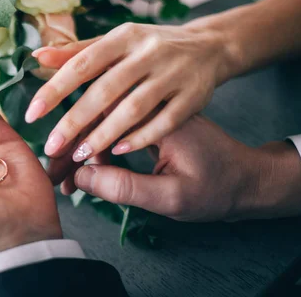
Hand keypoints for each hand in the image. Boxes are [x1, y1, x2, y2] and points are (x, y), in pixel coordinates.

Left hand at [25, 22, 237, 166]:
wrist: (210, 47)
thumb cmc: (150, 47)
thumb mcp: (116, 41)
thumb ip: (78, 52)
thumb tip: (37, 56)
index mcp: (124, 36)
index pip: (83, 63)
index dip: (55, 89)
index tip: (32, 113)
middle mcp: (149, 52)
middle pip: (106, 89)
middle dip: (75, 119)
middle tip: (52, 146)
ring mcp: (174, 73)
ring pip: (134, 107)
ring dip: (105, 133)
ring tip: (81, 154)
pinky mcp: (194, 95)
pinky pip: (165, 121)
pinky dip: (142, 137)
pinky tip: (119, 152)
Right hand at [73, 115, 300, 221]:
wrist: (248, 178)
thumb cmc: (216, 188)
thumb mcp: (172, 197)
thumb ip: (127, 187)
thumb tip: (82, 176)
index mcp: (156, 116)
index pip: (100, 118)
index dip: (71, 143)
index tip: (54, 169)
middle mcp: (149, 103)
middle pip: (94, 116)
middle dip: (68, 147)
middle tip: (52, 175)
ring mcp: (147, 111)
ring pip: (99, 120)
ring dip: (78, 147)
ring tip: (63, 177)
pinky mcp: (147, 120)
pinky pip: (111, 126)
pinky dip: (95, 146)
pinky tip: (83, 167)